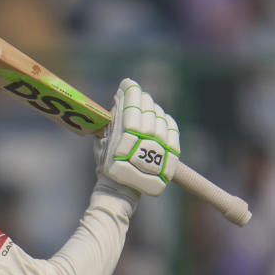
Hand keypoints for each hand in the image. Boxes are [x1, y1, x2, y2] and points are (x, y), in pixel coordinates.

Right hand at [96, 79, 179, 197]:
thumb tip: (118, 101)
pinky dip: (167, 120)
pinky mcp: (170, 152)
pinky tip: (161, 117)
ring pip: (160, 116)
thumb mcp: (102, 142)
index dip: (130, 90)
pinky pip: (172, 128)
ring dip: (153, 109)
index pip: (132, 102)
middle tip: (136, 95)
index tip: (128, 83)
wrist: (121, 190)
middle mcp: (146, 136)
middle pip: (147, 107)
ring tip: (147, 109)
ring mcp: (160, 144)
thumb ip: (111, 122)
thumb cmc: (108, 165)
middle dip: (141, 98)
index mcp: (127, 132)